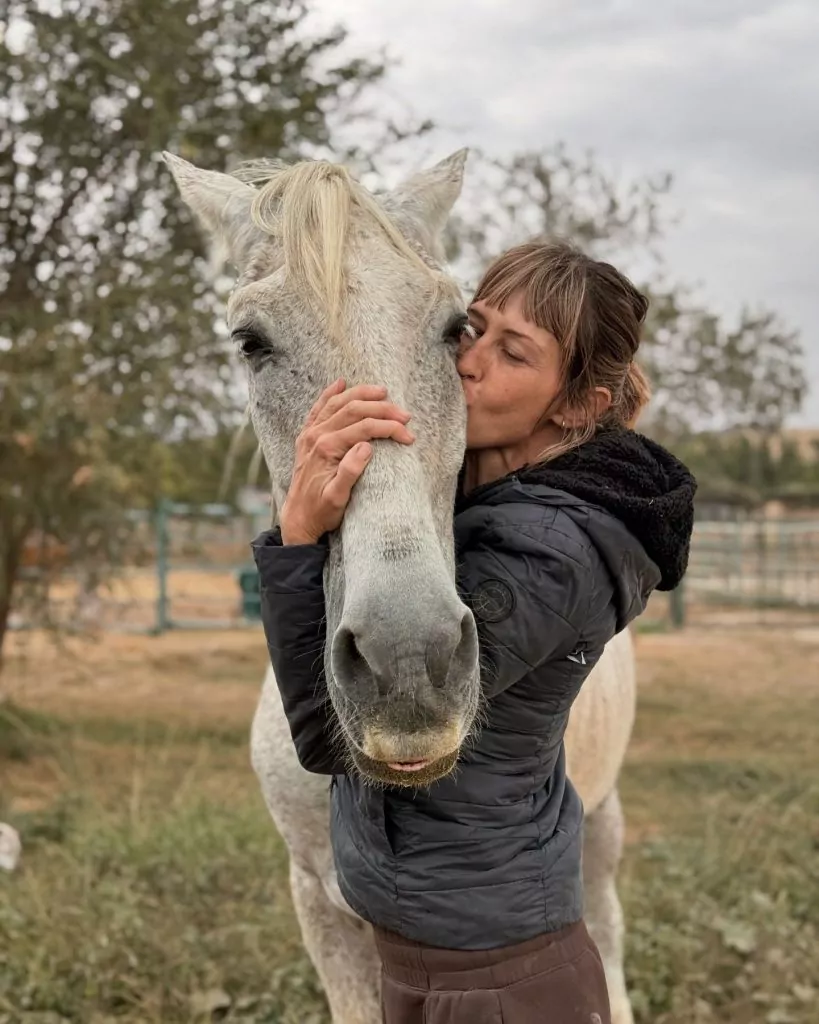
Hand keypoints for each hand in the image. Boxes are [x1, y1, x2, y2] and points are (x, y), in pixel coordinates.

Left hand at [280, 379, 413, 544]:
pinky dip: (329, 394)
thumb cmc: (321, 510)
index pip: (365, 428)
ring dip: (361, 394)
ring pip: (338, 403)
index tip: (408, 435)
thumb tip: (366, 447)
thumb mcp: (338, 498)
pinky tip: (340, 383)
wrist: (298, 518)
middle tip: (404, 415)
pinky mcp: (307, 437)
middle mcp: (317, 436)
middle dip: (382, 409)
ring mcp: (310, 434)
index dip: (389, 428)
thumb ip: (350, 471)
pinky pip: (319, 408)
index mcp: (327, 448)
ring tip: (382, 392)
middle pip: (354, 410)